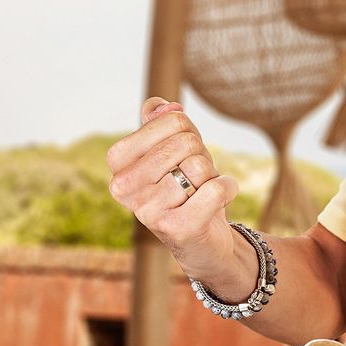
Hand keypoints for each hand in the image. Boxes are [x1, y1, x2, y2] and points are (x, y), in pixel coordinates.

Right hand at [106, 97, 242, 281]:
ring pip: (200, 166)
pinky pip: (217, 190)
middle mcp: (123, 187)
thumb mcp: (170, 147)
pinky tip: (217, 202)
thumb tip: (165, 106)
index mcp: (118, 161)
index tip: (181, 155)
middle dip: (200, 156)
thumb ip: (161, 119)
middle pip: (186, 142)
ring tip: (199, 192)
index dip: (188, 132)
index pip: (171, 120)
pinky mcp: (176, 229)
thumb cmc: (183, 184)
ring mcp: (146, 211)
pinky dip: (228, 189)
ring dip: (211, 176)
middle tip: (193, 178)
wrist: (200, 239)